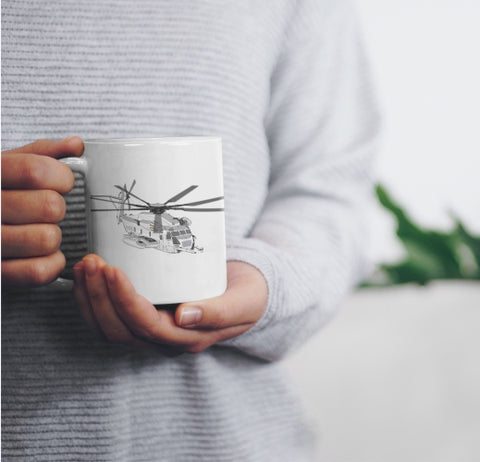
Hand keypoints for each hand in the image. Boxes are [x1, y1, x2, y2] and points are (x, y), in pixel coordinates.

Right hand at [1, 137, 83, 285]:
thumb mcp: (7, 165)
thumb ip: (41, 152)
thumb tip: (76, 145)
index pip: (36, 170)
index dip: (62, 177)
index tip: (63, 182)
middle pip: (49, 206)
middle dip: (58, 208)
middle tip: (47, 210)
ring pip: (46, 239)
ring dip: (53, 237)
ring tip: (41, 231)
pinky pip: (37, 271)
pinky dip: (51, 265)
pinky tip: (44, 255)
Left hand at [73, 256, 267, 353]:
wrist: (247, 293)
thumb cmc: (248, 295)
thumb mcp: (244, 302)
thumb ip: (219, 312)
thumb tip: (183, 317)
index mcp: (189, 339)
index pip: (147, 326)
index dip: (124, 301)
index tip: (112, 269)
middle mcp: (166, 341)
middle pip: (120, 330)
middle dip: (99, 297)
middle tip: (92, 262)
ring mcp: (153, 331)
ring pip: (109, 328)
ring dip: (90, 298)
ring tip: (84, 265)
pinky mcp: (145, 318)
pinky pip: (109, 318)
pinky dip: (91, 299)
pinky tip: (86, 276)